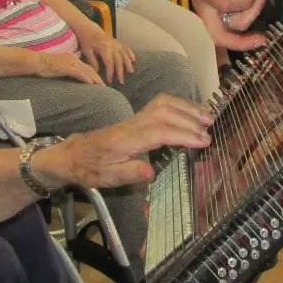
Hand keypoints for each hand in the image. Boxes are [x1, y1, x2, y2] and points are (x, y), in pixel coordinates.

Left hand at [30, 95, 213, 189]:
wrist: (71, 155)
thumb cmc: (90, 169)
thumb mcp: (105, 178)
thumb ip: (128, 173)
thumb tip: (152, 172)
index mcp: (126, 140)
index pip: (160, 132)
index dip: (183, 134)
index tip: (203, 141)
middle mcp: (132, 124)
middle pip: (165, 112)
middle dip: (190, 118)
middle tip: (211, 129)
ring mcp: (134, 118)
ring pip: (163, 103)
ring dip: (187, 107)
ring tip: (207, 117)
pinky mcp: (136, 118)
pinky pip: (160, 104)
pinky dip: (179, 105)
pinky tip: (190, 113)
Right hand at [31, 51, 104, 85]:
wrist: (36, 62)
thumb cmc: (45, 65)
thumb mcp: (59, 67)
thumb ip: (67, 70)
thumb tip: (72, 77)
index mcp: (72, 58)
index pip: (86, 67)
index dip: (94, 74)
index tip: (99, 82)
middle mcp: (73, 59)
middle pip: (89, 69)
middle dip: (98, 78)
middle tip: (105, 86)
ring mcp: (70, 63)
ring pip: (86, 71)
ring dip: (95, 79)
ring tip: (102, 87)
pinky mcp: (66, 68)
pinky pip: (78, 73)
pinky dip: (85, 78)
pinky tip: (91, 83)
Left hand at [76, 24, 135, 83]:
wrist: (88, 27)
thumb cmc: (86, 39)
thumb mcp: (87, 51)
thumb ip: (93, 62)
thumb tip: (97, 73)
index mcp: (104, 48)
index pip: (109, 62)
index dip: (110, 72)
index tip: (110, 81)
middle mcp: (112, 45)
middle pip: (118, 60)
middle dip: (120, 72)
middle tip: (121, 82)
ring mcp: (116, 43)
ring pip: (124, 54)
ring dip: (128, 63)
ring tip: (131, 72)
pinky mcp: (117, 42)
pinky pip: (126, 48)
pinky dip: (130, 53)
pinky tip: (134, 60)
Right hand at [187, 0, 274, 49]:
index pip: (226, 3)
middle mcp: (202, 7)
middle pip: (226, 27)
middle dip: (251, 12)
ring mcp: (205, 15)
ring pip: (226, 35)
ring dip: (249, 19)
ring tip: (260, 1)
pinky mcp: (212, 19)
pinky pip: (225, 36)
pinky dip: (241, 41)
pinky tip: (257, 39)